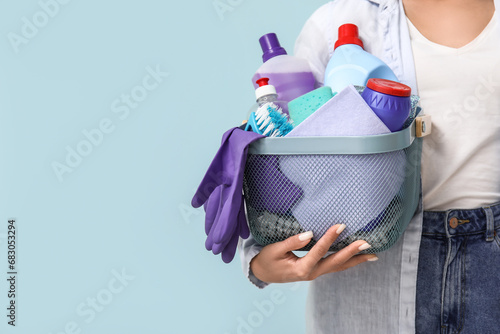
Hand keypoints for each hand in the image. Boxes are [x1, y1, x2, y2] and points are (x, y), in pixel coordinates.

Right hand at [250, 224, 378, 282]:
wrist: (262, 273)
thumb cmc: (267, 260)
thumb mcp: (275, 250)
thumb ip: (292, 242)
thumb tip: (309, 234)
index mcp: (301, 268)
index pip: (319, 251)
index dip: (330, 238)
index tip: (341, 225)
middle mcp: (311, 273)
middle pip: (335, 262)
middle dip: (352, 253)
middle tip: (367, 243)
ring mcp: (315, 273)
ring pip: (338, 267)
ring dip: (355, 260)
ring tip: (372, 254)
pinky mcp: (315, 271)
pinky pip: (334, 266)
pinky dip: (347, 262)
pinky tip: (357, 258)